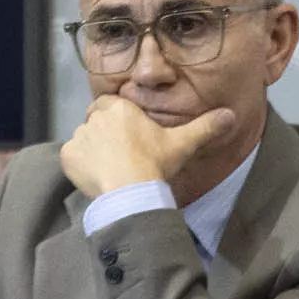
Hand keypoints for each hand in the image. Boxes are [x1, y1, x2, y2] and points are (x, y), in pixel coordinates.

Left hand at [59, 95, 236, 199]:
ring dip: (92, 150)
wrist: (131, 193)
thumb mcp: (184, 144)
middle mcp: (96, 117)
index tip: (127, 136)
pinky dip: (79, 165)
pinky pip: (71, 157)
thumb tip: (231, 115)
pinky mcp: (68, 156)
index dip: (117, 119)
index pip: (110, 105)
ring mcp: (79, 136)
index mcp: (121, 108)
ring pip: (84, 139)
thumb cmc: (156, 164)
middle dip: (104, 134)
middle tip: (120, 154)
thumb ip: (206, 127)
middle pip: (96, 121)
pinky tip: (97, 177)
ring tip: (109, 169)